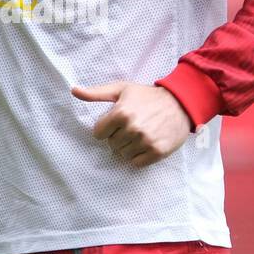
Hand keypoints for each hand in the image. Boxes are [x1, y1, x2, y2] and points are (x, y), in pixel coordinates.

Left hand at [69, 80, 192, 166]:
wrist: (180, 103)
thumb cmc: (148, 96)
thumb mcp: (122, 89)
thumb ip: (97, 93)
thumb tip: (74, 90)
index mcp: (121, 113)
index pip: (98, 133)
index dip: (106, 128)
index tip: (117, 122)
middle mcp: (132, 128)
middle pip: (111, 144)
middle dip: (118, 137)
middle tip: (132, 127)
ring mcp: (145, 141)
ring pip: (122, 154)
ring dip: (128, 147)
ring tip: (139, 134)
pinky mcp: (157, 152)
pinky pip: (136, 163)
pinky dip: (138, 156)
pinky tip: (146, 144)